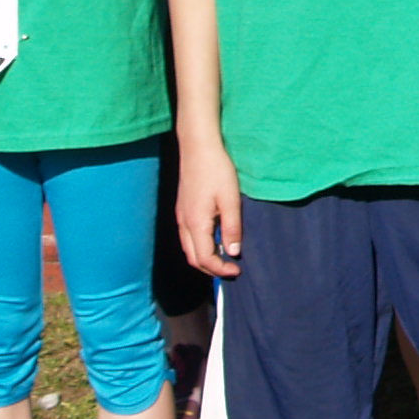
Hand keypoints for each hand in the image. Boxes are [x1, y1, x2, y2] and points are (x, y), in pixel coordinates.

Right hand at [179, 141, 243, 278]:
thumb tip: (232, 253)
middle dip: (211, 269)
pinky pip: (187, 237)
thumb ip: (231, 228)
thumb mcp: (230, 200)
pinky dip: (200, 246)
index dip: (220, 270)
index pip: (205, 259)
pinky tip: (214, 240)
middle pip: (193, 258)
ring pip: (189, 248)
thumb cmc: (217, 171)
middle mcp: (184, 224)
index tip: (237, 271)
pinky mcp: (182, 209)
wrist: (198, 148)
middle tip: (231, 269)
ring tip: (224, 257)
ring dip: (204, 258)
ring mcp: (180, 216)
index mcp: (196, 224)